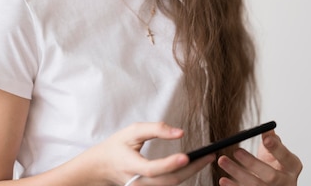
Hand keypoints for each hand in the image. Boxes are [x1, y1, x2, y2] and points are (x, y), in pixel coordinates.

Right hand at [82, 121, 214, 185]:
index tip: (187, 157)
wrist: (101, 167)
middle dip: (191, 170)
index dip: (169, 164)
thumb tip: (180, 133)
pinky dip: (182, 177)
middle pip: (167, 182)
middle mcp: (136, 182)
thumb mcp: (132, 131)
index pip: (152, 169)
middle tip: (209, 156)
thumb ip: (156, 129)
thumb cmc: (118, 146)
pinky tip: (192, 167)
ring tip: (205, 159)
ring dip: (190, 174)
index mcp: (130, 165)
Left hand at [216, 130, 301, 184]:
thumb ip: (272, 139)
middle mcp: (286, 182)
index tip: (265, 139)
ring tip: (223, 160)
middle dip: (252, 163)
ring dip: (237, 173)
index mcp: (292, 166)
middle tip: (237, 151)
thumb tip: (267, 127)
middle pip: (271, 175)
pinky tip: (223, 180)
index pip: (286, 157)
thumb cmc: (275, 165)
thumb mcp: (276, 152)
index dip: (276, 148)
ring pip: (255, 185)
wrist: (275, 185)